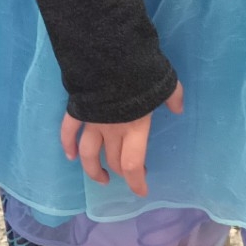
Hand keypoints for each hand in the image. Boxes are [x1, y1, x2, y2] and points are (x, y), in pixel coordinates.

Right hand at [60, 81, 184, 200]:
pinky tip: (70, 155)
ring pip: (88, 153)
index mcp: (135, 128)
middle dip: (120, 172)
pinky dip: (67, 144)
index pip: (132, 164)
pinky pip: (68, 131)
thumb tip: (178, 108)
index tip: (140, 191)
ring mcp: (92, 122)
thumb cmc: (140, 71)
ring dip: (92, 169)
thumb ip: (172, 97)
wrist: (110, 54)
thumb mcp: (165, 83)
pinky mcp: (77, 110)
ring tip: (100, 177)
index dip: (135, 182)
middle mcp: (112, 131)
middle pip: (113, 160)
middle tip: (127, 174)